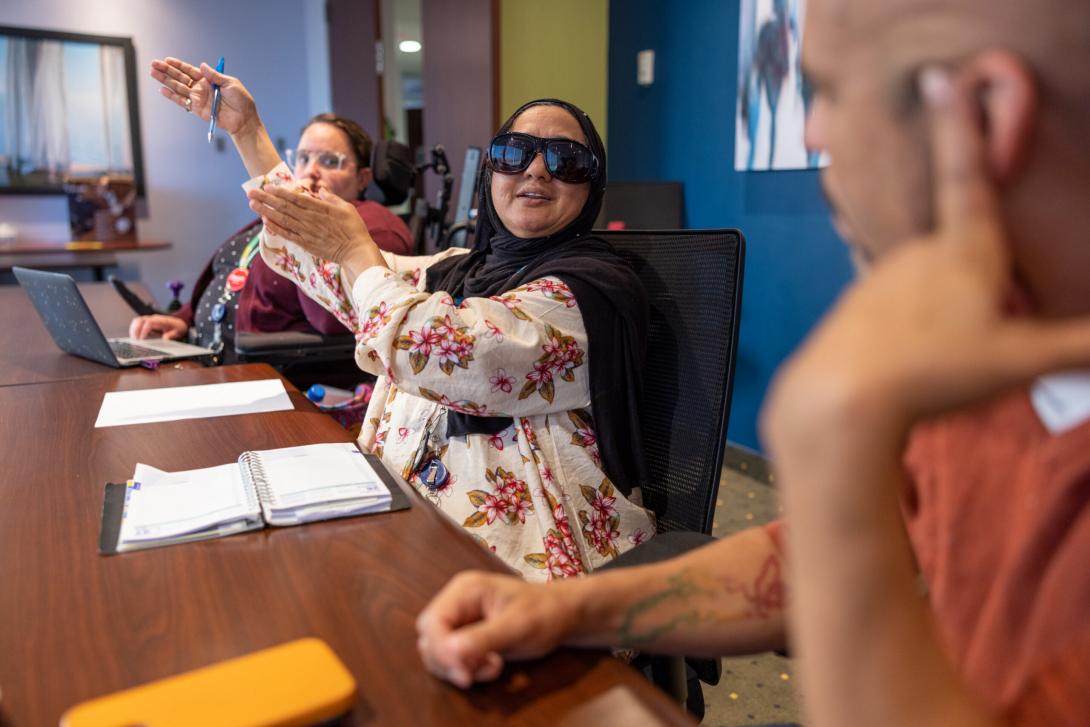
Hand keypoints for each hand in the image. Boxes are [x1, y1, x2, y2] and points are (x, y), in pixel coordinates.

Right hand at [129, 315, 187, 340]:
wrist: (178, 323)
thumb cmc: (177, 327)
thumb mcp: (178, 332)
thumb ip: (171, 335)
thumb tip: (164, 339)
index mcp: (161, 320)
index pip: (149, 323)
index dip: (144, 331)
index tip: (142, 339)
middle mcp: (153, 318)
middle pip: (140, 320)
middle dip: (135, 330)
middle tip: (135, 341)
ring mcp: (149, 319)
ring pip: (136, 321)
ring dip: (133, 330)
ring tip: (133, 340)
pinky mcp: (146, 322)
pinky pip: (137, 323)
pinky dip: (133, 329)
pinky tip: (134, 337)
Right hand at [149, 57, 258, 136]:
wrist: (244, 119)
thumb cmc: (241, 100)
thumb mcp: (230, 83)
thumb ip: (214, 75)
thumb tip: (202, 65)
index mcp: (208, 80)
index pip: (189, 70)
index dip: (178, 65)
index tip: (167, 60)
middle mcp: (201, 88)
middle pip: (180, 78)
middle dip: (167, 71)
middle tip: (154, 64)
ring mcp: (198, 98)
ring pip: (178, 88)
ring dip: (166, 81)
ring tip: (153, 73)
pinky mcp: (198, 109)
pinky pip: (183, 101)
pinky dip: (172, 96)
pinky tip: (162, 89)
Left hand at [247, 185, 386, 277]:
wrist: (356, 252)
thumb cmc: (354, 228)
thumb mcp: (346, 207)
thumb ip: (331, 198)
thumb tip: (319, 190)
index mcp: (320, 208)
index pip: (296, 198)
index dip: (280, 192)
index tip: (268, 186)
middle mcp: (310, 219)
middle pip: (284, 207)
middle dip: (266, 199)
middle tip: (251, 192)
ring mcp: (306, 232)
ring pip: (282, 220)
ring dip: (266, 211)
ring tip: (253, 204)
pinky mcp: (306, 244)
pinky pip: (287, 234)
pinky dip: (276, 228)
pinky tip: (265, 222)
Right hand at [415, 571, 579, 687]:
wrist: (564, 615)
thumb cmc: (545, 613)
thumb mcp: (518, 626)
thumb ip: (483, 638)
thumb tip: (450, 651)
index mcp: (465, 590)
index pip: (432, 621)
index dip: (441, 650)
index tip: (464, 674)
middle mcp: (457, 602)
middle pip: (429, 637)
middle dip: (448, 661)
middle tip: (477, 672)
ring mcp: (460, 619)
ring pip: (437, 651)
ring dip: (458, 667)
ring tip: (491, 667)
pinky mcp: (467, 635)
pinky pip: (451, 657)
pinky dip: (465, 669)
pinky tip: (490, 667)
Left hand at [764, 68, 1089, 443]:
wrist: (842, 399)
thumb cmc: (934, 371)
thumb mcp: (1022, 361)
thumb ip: (1078, 344)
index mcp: (963, 249)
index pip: (967, 174)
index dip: (960, 126)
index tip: (943, 80)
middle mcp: (916, 253)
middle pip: (958, 249)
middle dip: (976, 282)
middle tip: (976, 336)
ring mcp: (879, 277)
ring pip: (925, 282)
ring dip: (942, 310)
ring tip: (946, 357)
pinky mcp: (854, 306)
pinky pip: (893, 307)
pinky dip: (907, 328)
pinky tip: (911, 359)